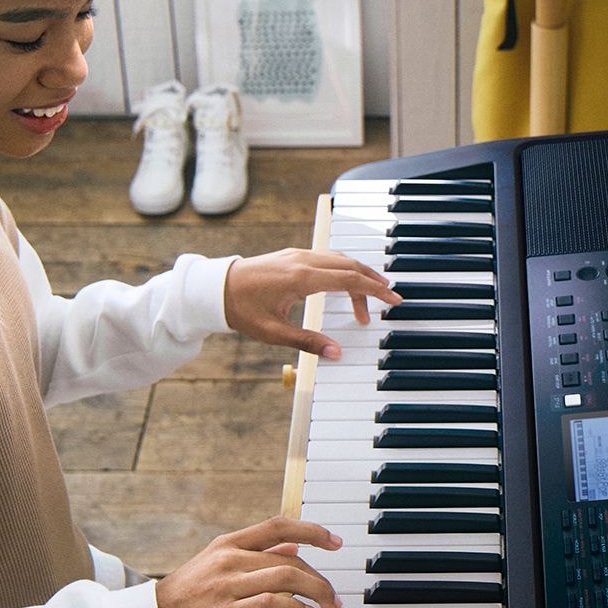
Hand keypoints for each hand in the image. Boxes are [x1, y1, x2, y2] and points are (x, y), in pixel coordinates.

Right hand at [154, 516, 342, 607]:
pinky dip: (295, 607)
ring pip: (285, 577)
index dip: (311, 530)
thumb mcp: (218, 564)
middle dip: (319, 577)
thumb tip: (292, 547)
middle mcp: (229, 559)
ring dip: (315, 592)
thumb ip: (255, 554)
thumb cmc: (186, 596)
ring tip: (328, 605)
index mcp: (227, 544)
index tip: (334, 541)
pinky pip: (272, 603)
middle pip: (289, 558)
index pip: (277, 526)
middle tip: (333, 593)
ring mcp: (228, 585)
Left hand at [224, 248, 400, 360]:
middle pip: (349, 266)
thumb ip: (307, 342)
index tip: (392, 300)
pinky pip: (326, 257)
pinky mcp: (292, 255)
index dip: (374, 291)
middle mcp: (302, 260)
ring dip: (359, 274)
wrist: (215, 287)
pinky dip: (343, 268)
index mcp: (300, 278)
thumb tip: (336, 353)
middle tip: (390, 299)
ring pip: (339, 259)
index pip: (348, 280)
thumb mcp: (272, 332)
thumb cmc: (240, 309)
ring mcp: (297, 254)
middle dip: (373, 281)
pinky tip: (347, 282)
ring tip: (372, 294)